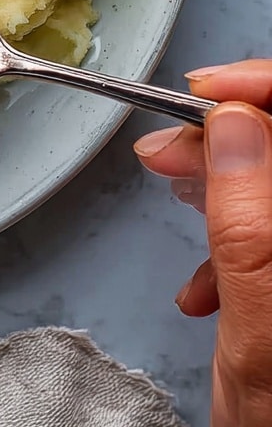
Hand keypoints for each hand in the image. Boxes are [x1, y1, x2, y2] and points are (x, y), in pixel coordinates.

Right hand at [135, 64, 271, 426]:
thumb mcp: (261, 337)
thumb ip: (249, 223)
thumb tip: (234, 123)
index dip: (265, 89)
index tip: (204, 92)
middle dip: (233, 136)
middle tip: (165, 152)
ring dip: (227, 186)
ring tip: (172, 197)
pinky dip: (236, 241)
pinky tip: (206, 280)